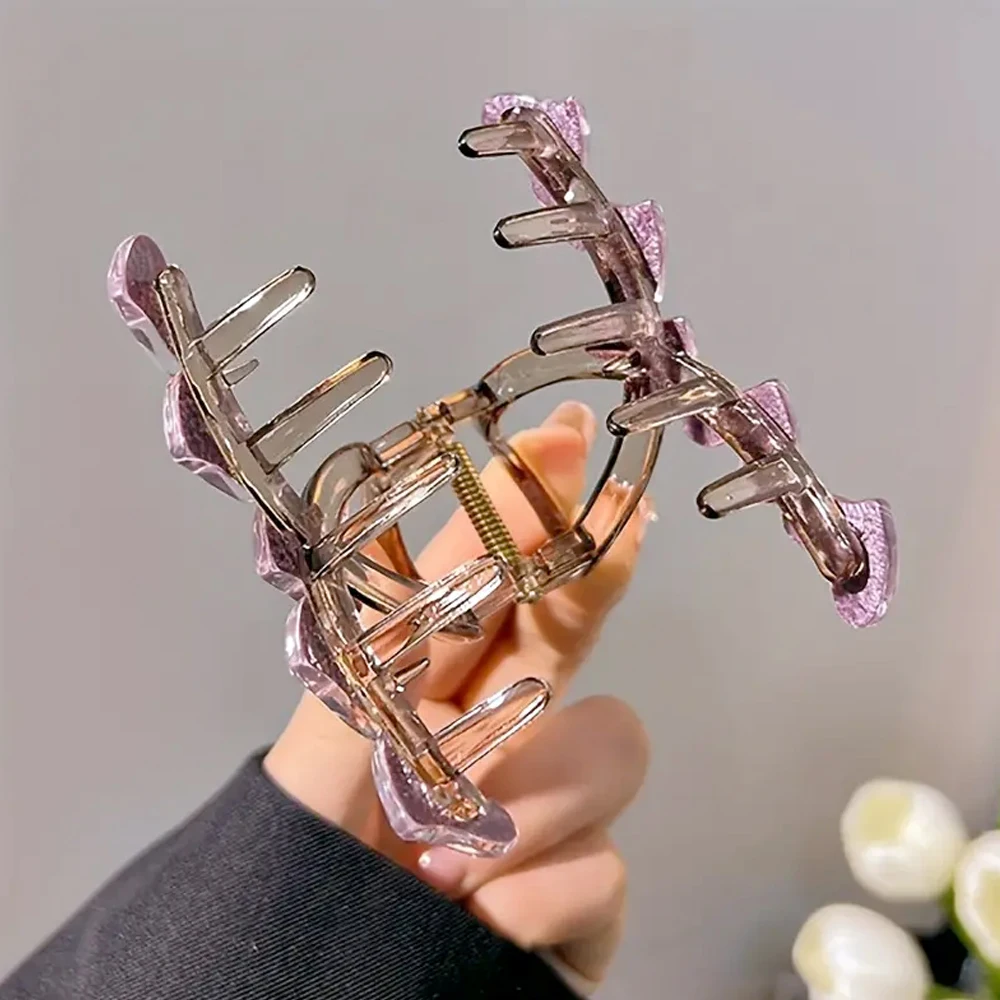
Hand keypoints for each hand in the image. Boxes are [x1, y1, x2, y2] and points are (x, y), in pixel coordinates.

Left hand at [264, 400, 652, 988]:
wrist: (313, 979)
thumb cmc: (308, 842)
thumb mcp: (349, 706)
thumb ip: (421, 598)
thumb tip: (504, 480)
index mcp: (435, 679)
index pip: (496, 574)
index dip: (531, 503)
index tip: (561, 435)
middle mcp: (506, 727)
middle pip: (578, 626)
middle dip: (598, 566)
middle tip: (623, 514)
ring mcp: (556, 809)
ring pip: (614, 745)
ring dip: (533, 800)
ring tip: (444, 857)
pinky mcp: (587, 892)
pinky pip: (608, 868)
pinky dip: (534, 899)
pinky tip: (476, 920)